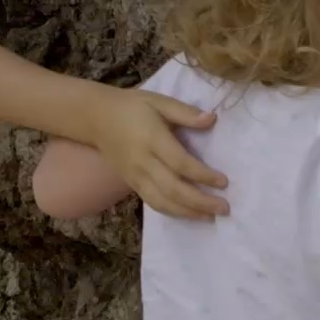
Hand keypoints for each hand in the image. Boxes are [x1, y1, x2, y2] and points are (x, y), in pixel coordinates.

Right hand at [89, 88, 227, 219]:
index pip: (180, 163)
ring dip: (188, 212)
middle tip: (224, 208)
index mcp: (152, 139)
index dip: (202, 175)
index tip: (224, 182)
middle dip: (200, 201)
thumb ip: (185, 112)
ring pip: (162, 202)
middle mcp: (143, 162)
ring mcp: (135, 176)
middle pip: (173, 189)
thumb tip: (212, 119)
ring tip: (210, 217)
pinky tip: (189, 214)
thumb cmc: (132, 107)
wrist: (95, 118)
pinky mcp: (131, 184)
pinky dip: (172, 212)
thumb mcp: (158, 101)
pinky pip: (152, 202)